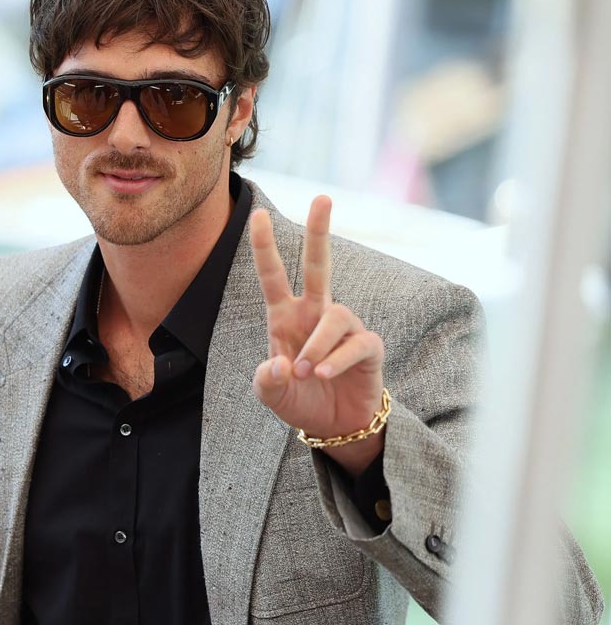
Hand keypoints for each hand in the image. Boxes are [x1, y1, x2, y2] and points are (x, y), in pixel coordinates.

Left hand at [249, 196, 385, 474]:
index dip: (264, 247)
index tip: (257, 214)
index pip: (274, 276)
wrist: (334, 426)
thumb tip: (280, 364)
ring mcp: (344, 328)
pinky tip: (322, 377)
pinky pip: (355, 345)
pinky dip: (335, 361)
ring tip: (305, 373)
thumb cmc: (299, 400)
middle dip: (319, 231)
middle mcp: (316, 314)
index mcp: (286, 317)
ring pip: (334, 316)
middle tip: (322, 197)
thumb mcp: (270, 394)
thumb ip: (266, 380)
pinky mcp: (367, 347)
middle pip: (319, 265)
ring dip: (316, 346)